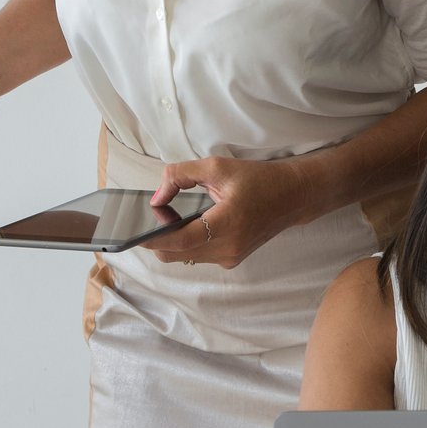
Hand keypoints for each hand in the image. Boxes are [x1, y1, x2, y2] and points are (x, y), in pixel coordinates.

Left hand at [148, 157, 315, 268]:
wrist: (293, 196)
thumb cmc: (259, 179)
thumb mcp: (217, 167)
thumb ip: (180, 176)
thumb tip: (156, 197)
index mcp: (226, 224)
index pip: (178, 241)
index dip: (152, 239)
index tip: (133, 233)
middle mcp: (228, 247)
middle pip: (175, 254)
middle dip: (159, 239)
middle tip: (160, 215)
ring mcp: (230, 257)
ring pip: (184, 257)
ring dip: (174, 241)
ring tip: (179, 217)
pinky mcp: (231, 260)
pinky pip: (198, 256)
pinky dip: (189, 243)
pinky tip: (196, 224)